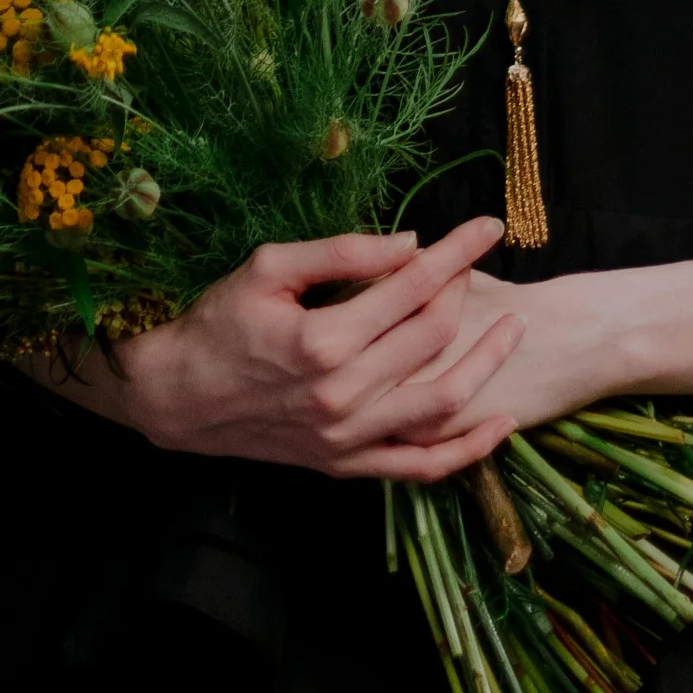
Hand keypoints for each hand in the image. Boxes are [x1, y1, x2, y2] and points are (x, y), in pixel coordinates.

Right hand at [109, 216, 522, 479]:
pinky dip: (468, 451)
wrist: (179, 399)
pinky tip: (500, 424)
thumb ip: (341, 253)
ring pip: (444, 402)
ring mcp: (348, 437)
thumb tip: (410, 242)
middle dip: (465, 290)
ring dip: (487, 364)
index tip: (488, 225)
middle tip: (473, 263)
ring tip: (513, 331)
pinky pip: (422, 467)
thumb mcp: (267, 268)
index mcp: (324, 339)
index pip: (412, 286)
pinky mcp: (347, 465)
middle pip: (433, 335)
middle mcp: (343, 393)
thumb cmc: (218, 324)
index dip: (456, 251)